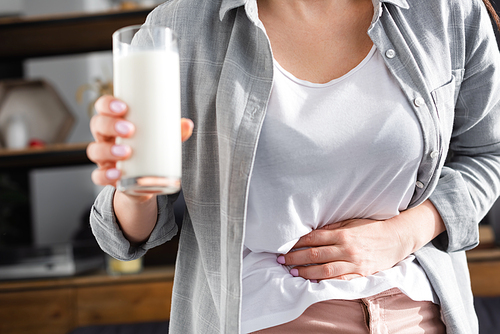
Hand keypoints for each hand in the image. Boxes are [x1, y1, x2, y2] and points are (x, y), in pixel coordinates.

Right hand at [86, 95, 193, 187]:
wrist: (143, 182)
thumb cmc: (149, 151)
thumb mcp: (161, 140)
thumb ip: (174, 132)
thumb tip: (188, 124)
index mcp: (115, 122)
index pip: (103, 107)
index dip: (107, 104)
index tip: (123, 107)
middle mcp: (105, 138)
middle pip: (97, 125)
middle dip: (110, 125)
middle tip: (129, 130)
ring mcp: (103, 158)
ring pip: (94, 150)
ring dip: (108, 150)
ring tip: (126, 152)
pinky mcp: (106, 177)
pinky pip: (98, 176)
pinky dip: (106, 175)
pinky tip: (117, 174)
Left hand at [278, 218, 412, 280]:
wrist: (396, 238)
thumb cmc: (371, 228)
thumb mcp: (351, 222)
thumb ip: (331, 228)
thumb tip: (311, 233)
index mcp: (343, 234)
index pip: (314, 238)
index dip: (298, 243)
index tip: (285, 246)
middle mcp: (347, 248)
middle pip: (316, 254)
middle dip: (296, 257)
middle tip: (282, 260)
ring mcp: (354, 262)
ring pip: (325, 269)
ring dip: (306, 271)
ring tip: (293, 272)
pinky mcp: (361, 274)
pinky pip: (340, 280)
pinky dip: (326, 281)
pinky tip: (313, 281)